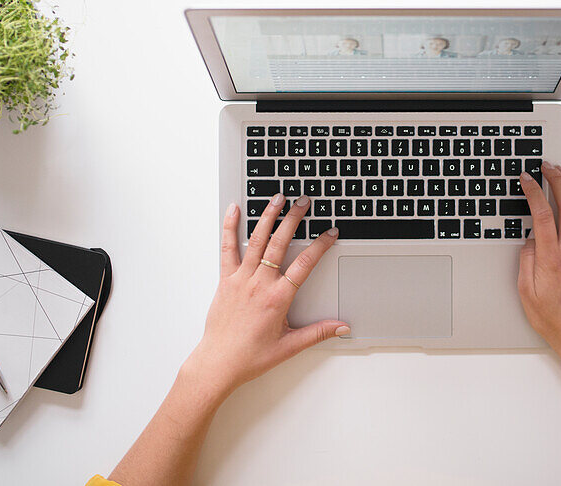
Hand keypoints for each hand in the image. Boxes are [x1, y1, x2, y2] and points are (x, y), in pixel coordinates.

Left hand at [186, 194, 348, 396]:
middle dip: (294, 218)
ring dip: (268, 216)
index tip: (330, 232)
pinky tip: (234, 209)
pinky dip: (230, 227)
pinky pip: (227, 248)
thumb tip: (342, 327)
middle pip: (279, 243)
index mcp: (278, 298)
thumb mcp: (289, 346)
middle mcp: (259, 284)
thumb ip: (318, 333)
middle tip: (304, 201)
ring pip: (256, 240)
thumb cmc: (250, 357)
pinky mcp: (225, 279)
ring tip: (278, 198)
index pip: (305, 264)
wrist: (218, 363)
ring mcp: (240, 279)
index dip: (320, 245)